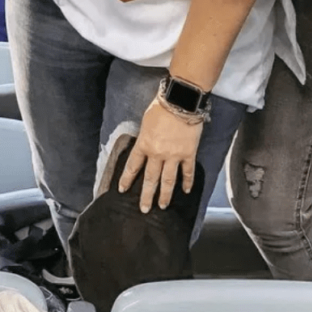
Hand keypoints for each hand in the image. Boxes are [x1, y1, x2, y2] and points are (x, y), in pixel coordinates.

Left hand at [117, 99, 203, 213]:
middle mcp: (158, 154)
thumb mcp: (145, 123)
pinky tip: (186, 191)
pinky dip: (187, 182)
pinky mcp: (188, 154)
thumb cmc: (160, 108)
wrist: (180, 102)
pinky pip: (187, 171)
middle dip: (146, 195)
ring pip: (168, 180)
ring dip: (165, 195)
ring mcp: (174, 156)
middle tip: (144, 209)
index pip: (133, 166)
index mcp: (144, 144)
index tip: (123, 190)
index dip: (127, 179)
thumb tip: (145, 149)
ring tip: (162, 206)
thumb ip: (145, 139)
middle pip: (150, 179)